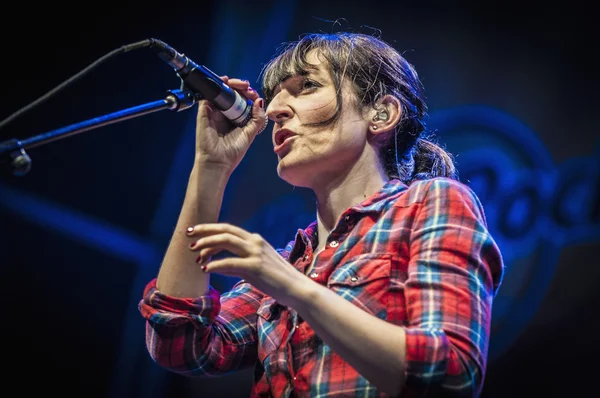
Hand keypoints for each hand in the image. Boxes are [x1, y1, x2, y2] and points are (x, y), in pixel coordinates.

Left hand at [186, 223, 308, 305]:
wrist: (296, 289)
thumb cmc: (276, 281)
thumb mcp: (255, 269)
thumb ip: (237, 265)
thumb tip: (218, 267)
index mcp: (255, 240)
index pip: (228, 229)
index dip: (210, 229)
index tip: (195, 233)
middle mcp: (255, 242)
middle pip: (225, 230)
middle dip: (204, 232)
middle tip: (188, 236)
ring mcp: (255, 253)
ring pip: (226, 241)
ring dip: (207, 245)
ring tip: (195, 254)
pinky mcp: (255, 266)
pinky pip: (230, 262)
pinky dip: (215, 264)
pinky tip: (206, 269)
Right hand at [194, 77, 266, 171]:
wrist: (217, 162)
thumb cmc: (233, 152)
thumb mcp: (250, 134)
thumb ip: (257, 118)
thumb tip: (259, 101)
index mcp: (237, 119)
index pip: (243, 101)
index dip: (249, 95)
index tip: (254, 95)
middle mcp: (226, 114)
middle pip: (233, 94)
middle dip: (242, 87)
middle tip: (248, 88)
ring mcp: (215, 112)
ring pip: (222, 91)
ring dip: (232, 84)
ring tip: (240, 85)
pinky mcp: (205, 111)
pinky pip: (209, 94)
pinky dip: (216, 85)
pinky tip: (225, 82)